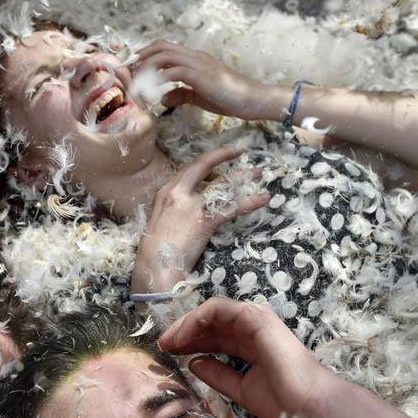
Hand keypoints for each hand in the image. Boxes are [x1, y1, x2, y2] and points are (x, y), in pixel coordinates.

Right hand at [132, 146, 267, 293]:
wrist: (154, 268)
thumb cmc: (154, 250)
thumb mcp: (159, 220)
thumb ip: (173, 208)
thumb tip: (187, 205)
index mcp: (165, 192)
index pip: (188, 169)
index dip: (206, 160)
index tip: (218, 154)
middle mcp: (177, 193)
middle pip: (203, 165)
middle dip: (223, 154)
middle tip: (239, 150)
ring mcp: (191, 206)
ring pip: (221, 184)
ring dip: (241, 176)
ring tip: (257, 173)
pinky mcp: (204, 221)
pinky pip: (232, 208)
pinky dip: (250, 202)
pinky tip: (263, 199)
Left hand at [133, 40, 263, 119]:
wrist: (252, 99)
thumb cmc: (229, 98)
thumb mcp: (200, 96)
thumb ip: (181, 94)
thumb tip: (163, 98)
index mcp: (194, 59)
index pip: (165, 48)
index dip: (146, 55)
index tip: (133, 68)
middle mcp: (195, 57)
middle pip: (161, 46)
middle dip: (141, 56)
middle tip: (128, 71)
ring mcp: (199, 64)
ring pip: (165, 56)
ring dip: (146, 67)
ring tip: (135, 81)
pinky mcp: (201, 76)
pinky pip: (175, 72)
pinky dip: (160, 80)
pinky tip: (152, 91)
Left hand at [158, 297, 342, 417]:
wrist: (307, 408)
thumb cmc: (282, 402)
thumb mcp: (240, 389)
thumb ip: (218, 375)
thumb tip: (193, 362)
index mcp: (252, 345)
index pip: (215, 336)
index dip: (190, 342)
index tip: (169, 352)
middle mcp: (253, 329)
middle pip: (211, 323)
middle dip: (183, 332)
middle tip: (162, 345)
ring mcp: (256, 321)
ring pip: (212, 312)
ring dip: (186, 324)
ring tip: (168, 340)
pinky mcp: (256, 318)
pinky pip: (219, 309)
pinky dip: (197, 318)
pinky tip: (183, 335)